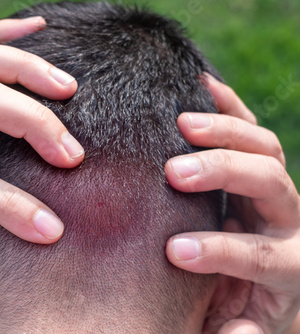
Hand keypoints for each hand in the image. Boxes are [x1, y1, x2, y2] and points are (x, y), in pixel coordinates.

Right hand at [164, 74, 299, 332]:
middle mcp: (289, 220)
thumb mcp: (240, 328)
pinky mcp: (259, 167)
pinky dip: (229, 106)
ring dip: (224, 132)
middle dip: (222, 173)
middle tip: (174, 173)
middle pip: (270, 183)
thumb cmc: (240, 306)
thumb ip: (238, 333)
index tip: (174, 250)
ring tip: (182, 124)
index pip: (263, 253)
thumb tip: (236, 327)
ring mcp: (275, 190)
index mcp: (290, 266)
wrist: (259, 283)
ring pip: (264, 148)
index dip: (221, 250)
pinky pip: (252, 129)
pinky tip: (203, 88)